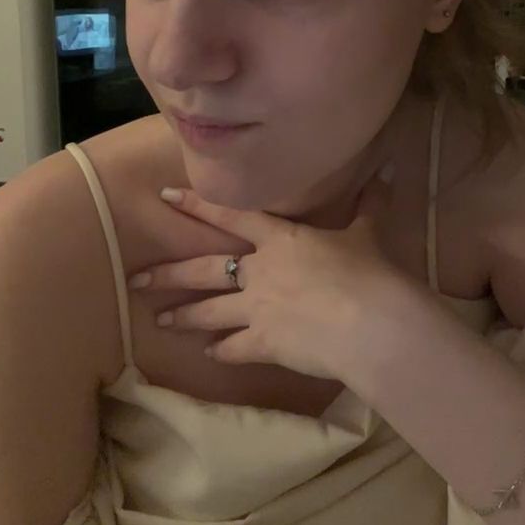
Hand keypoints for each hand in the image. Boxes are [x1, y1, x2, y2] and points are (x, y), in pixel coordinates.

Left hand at [128, 166, 407, 380]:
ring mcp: (258, 308)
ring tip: (159, 321)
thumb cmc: (367, 270)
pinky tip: (209, 355)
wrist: (368, 320)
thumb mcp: (368, 234)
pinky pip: (235, 348)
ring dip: (183, 316)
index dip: (198, 204)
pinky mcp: (264, 343)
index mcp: (281, 239)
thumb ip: (371, 204)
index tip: (165, 195)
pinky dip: (222, 351)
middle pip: (206, 268)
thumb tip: (388, 169)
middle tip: (136, 277)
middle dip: (168, 273)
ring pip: (209, 311)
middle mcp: (260, 270)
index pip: (232, 214)